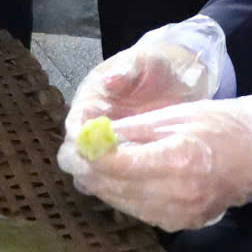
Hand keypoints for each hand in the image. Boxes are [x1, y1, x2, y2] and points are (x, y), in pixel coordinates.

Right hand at [57, 24, 218, 172]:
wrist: (177, 78)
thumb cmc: (155, 67)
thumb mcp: (143, 62)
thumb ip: (127, 69)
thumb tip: (108, 82)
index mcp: (89, 102)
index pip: (74, 128)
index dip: (80, 143)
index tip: (93, 154)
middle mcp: (91, 127)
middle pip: (75, 155)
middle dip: (86, 167)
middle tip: (107, 176)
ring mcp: (106, 144)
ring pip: (90, 172)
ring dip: (100, 180)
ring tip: (124, 186)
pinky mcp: (123, 156)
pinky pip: (112, 177)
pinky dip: (118, 185)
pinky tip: (136, 189)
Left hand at [72, 97, 251, 231]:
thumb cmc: (225, 126)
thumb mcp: (179, 115)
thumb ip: (136, 130)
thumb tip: (96, 135)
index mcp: (177, 160)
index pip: (117, 164)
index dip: (89, 156)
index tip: (71, 145)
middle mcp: (176, 194)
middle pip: (115, 188)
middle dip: (89, 173)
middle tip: (71, 156)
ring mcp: (179, 215)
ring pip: (123, 204)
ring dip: (102, 187)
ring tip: (88, 167)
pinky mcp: (182, 224)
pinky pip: (140, 212)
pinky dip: (124, 197)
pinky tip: (117, 182)